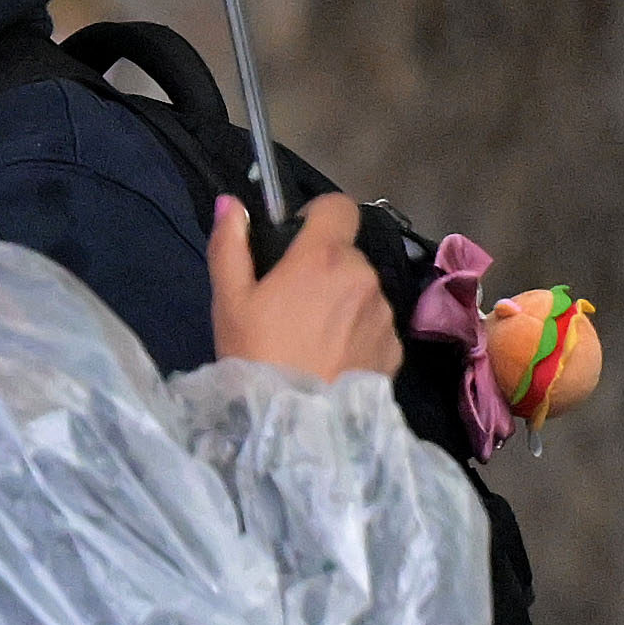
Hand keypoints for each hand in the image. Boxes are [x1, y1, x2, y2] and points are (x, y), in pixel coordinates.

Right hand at [210, 191, 402, 385]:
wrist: (296, 421)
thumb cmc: (255, 352)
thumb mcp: (228, 298)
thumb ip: (230, 243)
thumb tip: (231, 203)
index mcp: (323, 257)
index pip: (339, 206)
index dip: (317, 216)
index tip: (296, 240)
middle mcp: (364, 277)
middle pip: (347, 253)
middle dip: (324, 267)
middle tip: (291, 301)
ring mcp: (384, 314)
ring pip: (362, 290)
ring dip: (343, 299)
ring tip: (312, 335)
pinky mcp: (395, 347)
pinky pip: (374, 323)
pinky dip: (356, 331)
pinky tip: (332, 356)